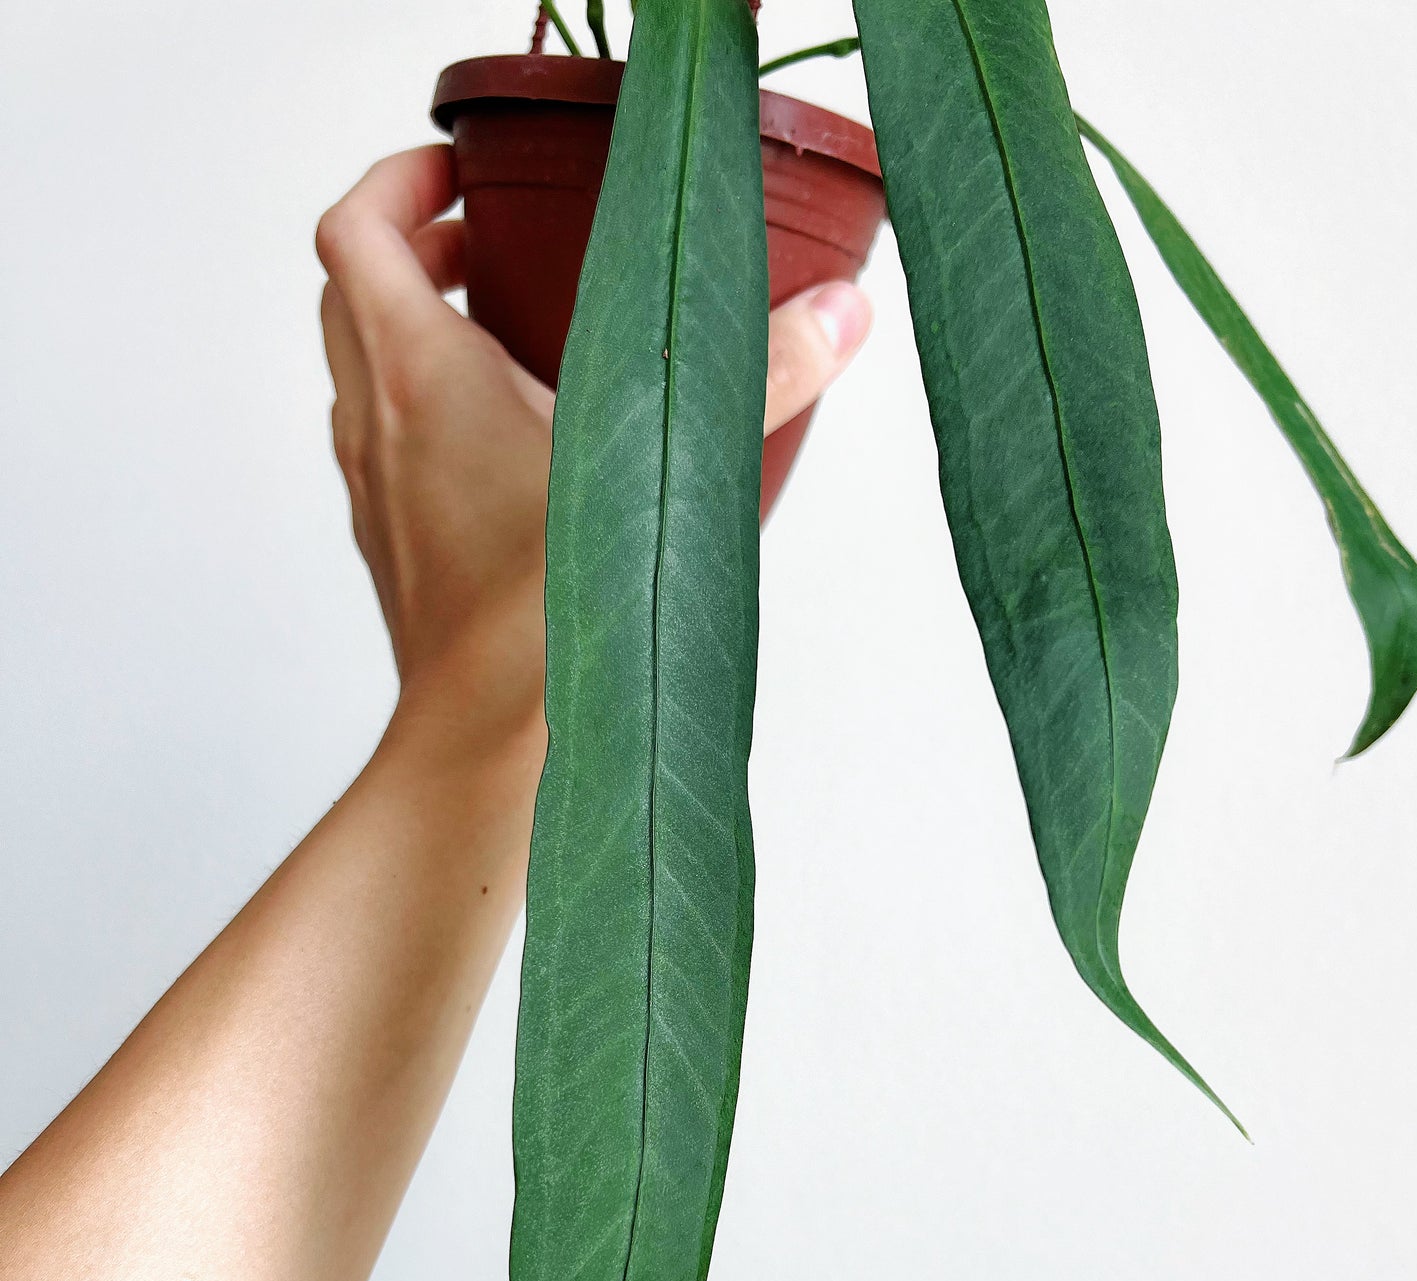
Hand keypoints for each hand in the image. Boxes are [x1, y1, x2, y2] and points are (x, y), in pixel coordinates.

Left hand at [317, 145, 871, 755]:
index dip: (399, 177)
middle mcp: (379, 429)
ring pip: (368, 378)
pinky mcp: (400, 555)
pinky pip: (395, 455)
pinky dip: (434, 422)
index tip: (458, 172)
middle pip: (355, 293)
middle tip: (490, 244)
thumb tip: (840, 312)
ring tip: (517, 342)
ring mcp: (380, 497)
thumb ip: (758, 379)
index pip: (360, 228)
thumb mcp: (665, 470)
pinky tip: (523, 456)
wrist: (483, 751)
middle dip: (420, 249)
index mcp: (419, 377)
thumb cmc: (542, 621)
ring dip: (421, 337)